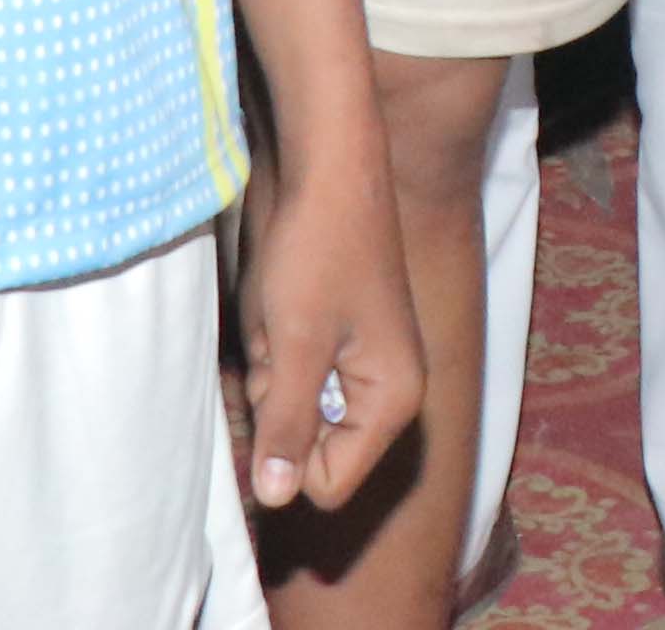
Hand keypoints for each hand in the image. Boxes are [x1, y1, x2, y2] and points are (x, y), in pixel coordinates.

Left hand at [232, 149, 424, 516]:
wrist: (328, 168)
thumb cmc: (318, 250)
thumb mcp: (293, 344)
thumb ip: (286, 424)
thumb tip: (275, 498)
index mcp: (393, 400)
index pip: (326, 484)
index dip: (288, 453)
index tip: (274, 391)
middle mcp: (388, 391)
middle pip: (311, 450)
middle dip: (277, 403)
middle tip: (278, 345)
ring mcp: (366, 364)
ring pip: (294, 410)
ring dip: (271, 372)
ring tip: (281, 319)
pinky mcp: (343, 339)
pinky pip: (293, 373)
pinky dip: (275, 347)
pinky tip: (282, 306)